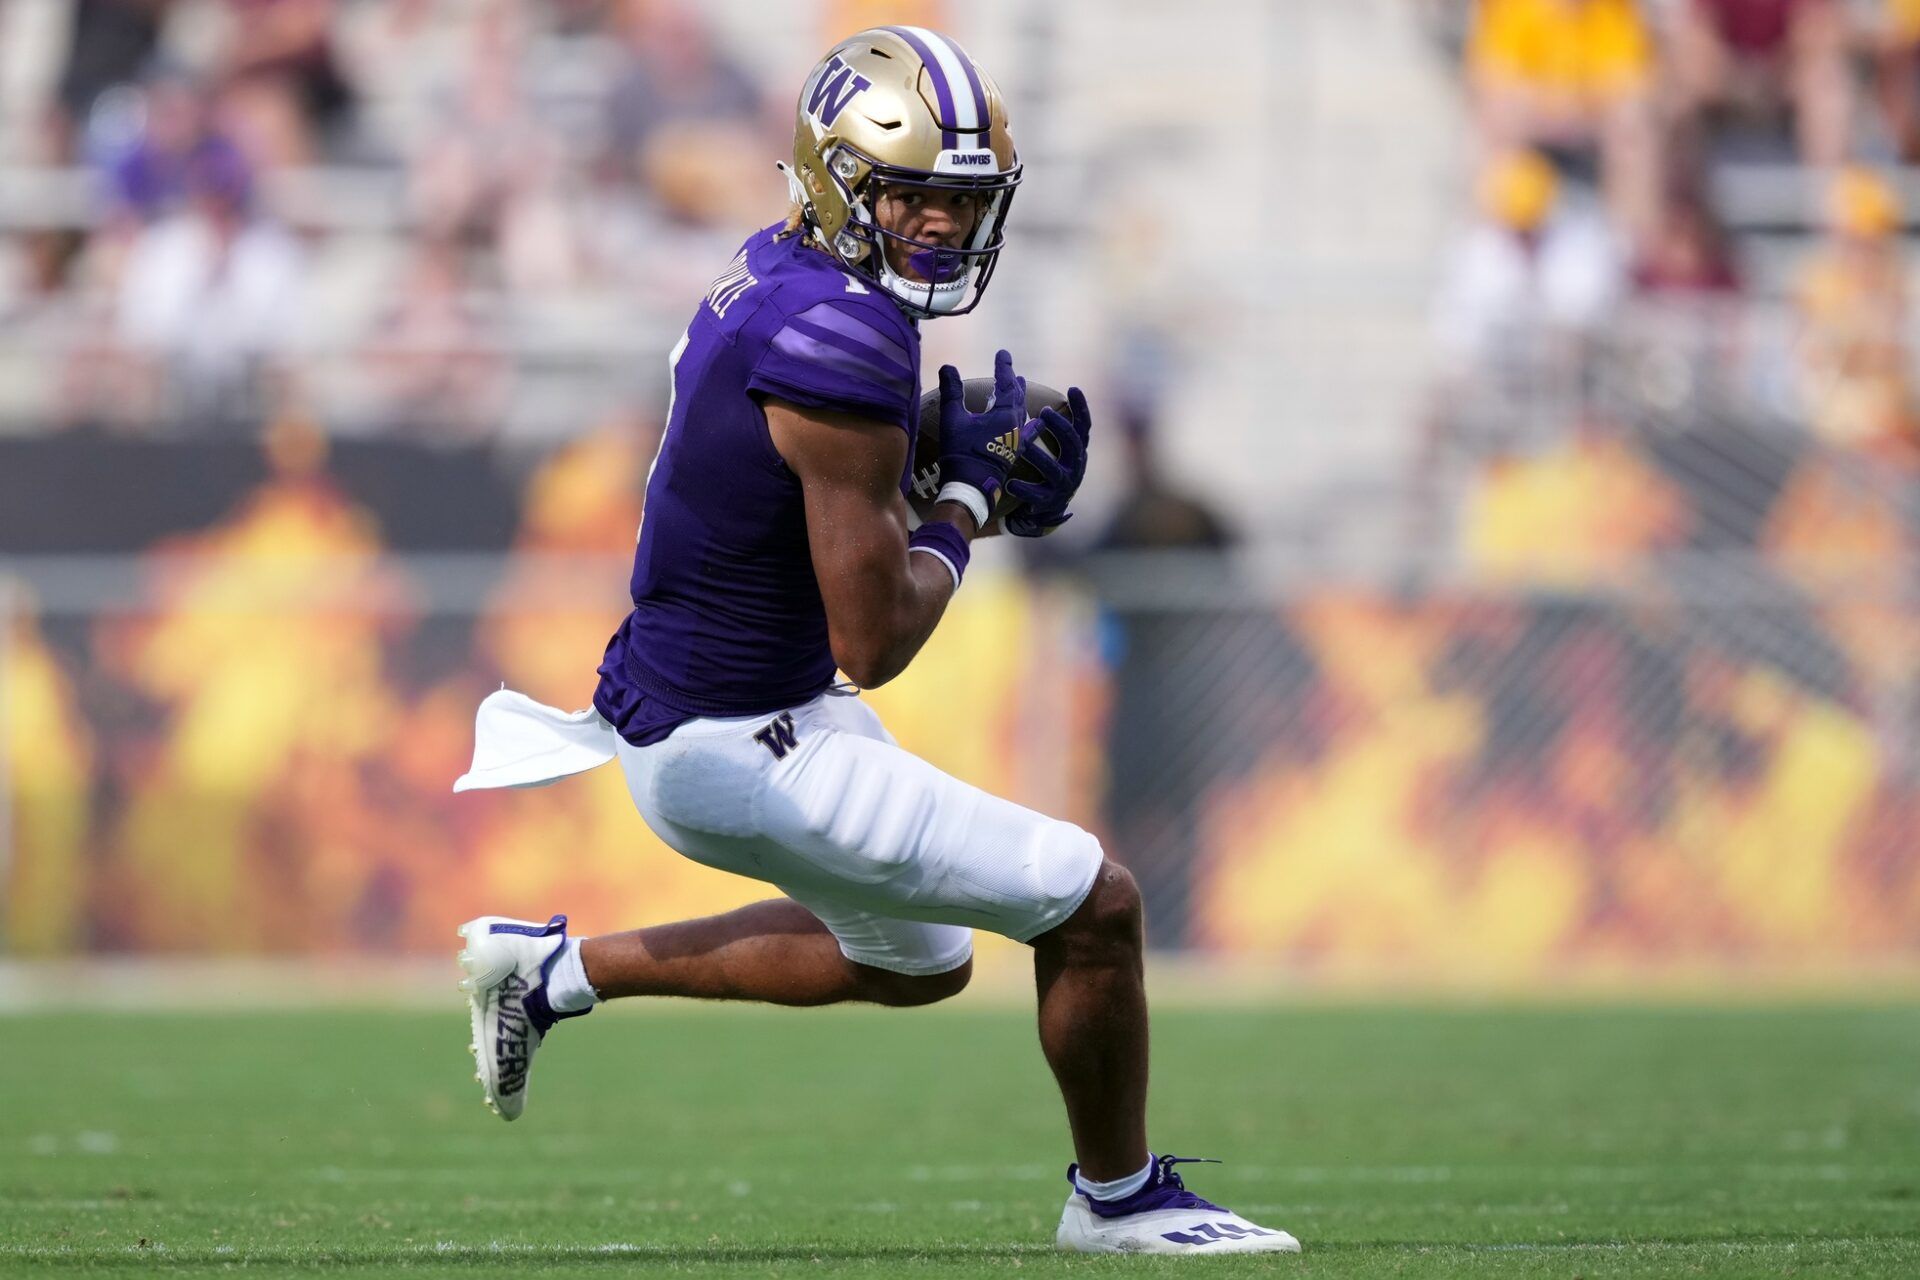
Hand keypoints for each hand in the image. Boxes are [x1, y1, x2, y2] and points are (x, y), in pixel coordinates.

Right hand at [935, 349, 1026, 522]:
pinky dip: (1029, 424)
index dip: (1004, 367)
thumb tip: (948, 367)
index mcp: (1004, 413)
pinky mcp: (1013, 452)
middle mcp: (1015, 425)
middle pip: (1017, 397)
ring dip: (1020, 398)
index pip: (1006, 383)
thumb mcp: (953, 418)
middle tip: (1011, 370)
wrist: (970, 485)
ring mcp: (1016, 440)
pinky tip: (1034, 424)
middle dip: (1013, 381)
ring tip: (1021, 387)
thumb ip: (952, 391)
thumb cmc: (961, 451)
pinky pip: (1026, 433)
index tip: (1003, 353)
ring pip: (1022, 413)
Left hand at [1004, 386, 1090, 537]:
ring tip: (1023, 445)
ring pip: (1054, 470)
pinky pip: (1037, 496)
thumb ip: (1047, 425)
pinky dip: (1024, 489)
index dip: (1081, 408)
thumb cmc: (1046, 469)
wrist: (1045, 509)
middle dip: (1060, 428)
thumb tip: (1027, 388)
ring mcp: (1064, 485)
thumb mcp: (1052, 446)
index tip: (1073, 388)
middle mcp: (1075, 466)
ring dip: (1039, 457)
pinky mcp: (1049, 503)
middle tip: (1044, 412)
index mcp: (1076, 450)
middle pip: (1074, 445)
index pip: (1084, 426)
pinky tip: (1010, 483)